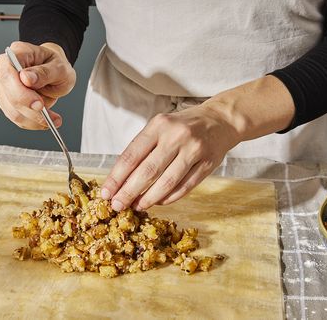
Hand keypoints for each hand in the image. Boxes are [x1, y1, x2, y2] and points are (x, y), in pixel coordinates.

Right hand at [0, 41, 75, 129]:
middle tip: (48, 115)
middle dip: (29, 109)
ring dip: (34, 119)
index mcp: (18, 53)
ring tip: (53, 119)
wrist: (54, 71)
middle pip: (7, 94)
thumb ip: (44, 72)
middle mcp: (5, 68)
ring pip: (12, 110)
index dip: (20, 92)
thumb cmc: (55, 65)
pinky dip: (33, 122)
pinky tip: (47, 120)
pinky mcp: (7, 101)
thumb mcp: (59, 67)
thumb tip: (26, 78)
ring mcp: (3, 86)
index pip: (8, 73)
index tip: (39, 104)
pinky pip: (17, 118)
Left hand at [100, 75, 295, 211]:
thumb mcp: (160, 127)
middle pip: (148, 171)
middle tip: (117, 205)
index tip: (106, 193)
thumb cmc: (182, 126)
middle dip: (129, 191)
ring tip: (137, 206)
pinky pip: (186, 186)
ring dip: (149, 198)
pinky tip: (159, 202)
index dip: (117, 177)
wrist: (220, 120)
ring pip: (168, 181)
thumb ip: (142, 150)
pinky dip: (170, 197)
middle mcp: (177, 136)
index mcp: (159, 125)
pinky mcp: (208, 163)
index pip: (132, 155)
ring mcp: (194, 150)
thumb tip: (121, 180)